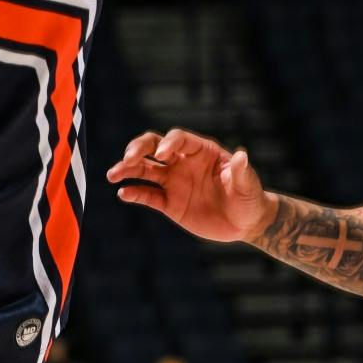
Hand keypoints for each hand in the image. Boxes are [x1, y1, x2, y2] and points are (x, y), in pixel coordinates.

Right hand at [108, 128, 275, 242]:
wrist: (246, 223)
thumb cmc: (250, 198)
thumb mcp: (248, 184)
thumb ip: (242, 171)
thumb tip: (241, 155)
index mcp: (201, 152)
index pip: (178, 140)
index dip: (168, 144)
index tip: (163, 155)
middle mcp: (182, 163)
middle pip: (153, 146)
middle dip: (138, 149)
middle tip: (128, 159)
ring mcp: (173, 182)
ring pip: (144, 169)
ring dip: (127, 169)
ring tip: (113, 174)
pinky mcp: (169, 203)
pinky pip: (147, 195)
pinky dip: (134, 193)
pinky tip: (123, 193)